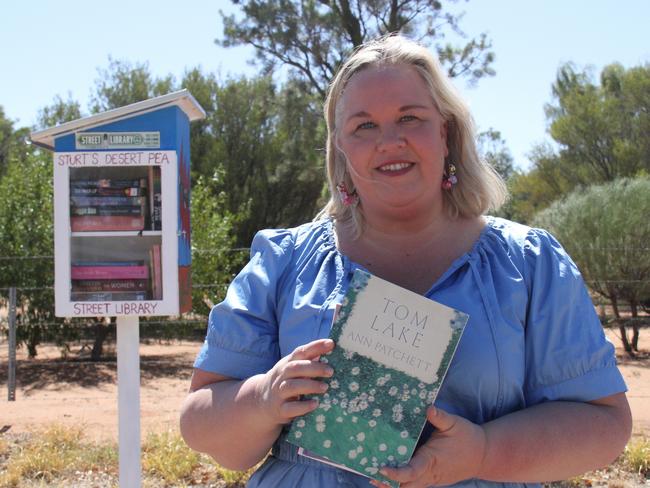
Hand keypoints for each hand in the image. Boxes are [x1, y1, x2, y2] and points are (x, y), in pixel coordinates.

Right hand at [256, 338, 334, 425]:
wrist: (261, 400)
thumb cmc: (286, 380)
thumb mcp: (293, 368)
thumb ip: (309, 359)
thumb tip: (330, 347)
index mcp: (287, 363)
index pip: (301, 352)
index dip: (316, 346)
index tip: (331, 343)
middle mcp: (282, 376)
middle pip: (295, 368)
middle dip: (314, 368)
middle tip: (330, 371)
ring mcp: (279, 393)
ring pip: (291, 386)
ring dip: (309, 386)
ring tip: (325, 387)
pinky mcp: (280, 409)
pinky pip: (290, 408)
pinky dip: (303, 406)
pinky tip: (315, 404)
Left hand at [372, 406, 486, 487]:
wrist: (483, 455)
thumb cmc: (467, 437)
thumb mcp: (455, 423)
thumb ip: (440, 417)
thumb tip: (429, 408)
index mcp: (432, 460)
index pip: (412, 471)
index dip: (396, 473)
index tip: (382, 469)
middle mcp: (429, 473)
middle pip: (405, 486)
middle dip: (388, 484)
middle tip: (369, 474)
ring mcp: (430, 478)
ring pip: (408, 487)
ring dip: (392, 484)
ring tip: (373, 477)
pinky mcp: (431, 478)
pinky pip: (414, 483)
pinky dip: (401, 481)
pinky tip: (389, 473)